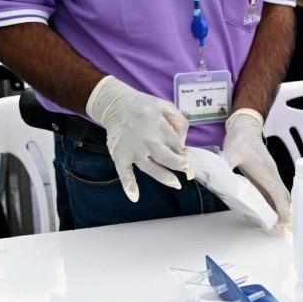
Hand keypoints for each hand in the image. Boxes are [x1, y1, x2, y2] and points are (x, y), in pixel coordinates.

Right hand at [86, 76, 191, 202]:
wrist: (115, 104)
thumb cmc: (144, 107)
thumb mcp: (166, 106)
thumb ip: (179, 122)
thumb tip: (183, 145)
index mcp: (157, 123)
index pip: (176, 143)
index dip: (184, 153)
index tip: (187, 158)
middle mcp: (145, 137)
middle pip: (166, 157)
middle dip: (179, 165)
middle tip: (186, 170)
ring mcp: (132, 149)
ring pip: (150, 167)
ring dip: (164, 177)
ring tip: (176, 185)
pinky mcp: (119, 155)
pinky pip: (123, 173)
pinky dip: (128, 185)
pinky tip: (135, 197)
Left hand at [222, 109, 291, 228]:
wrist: (246, 128)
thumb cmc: (240, 140)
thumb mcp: (231, 152)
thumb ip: (225, 165)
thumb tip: (219, 178)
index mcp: (265, 171)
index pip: (277, 192)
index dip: (282, 207)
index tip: (286, 220)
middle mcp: (271, 174)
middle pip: (282, 196)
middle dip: (284, 212)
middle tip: (281, 229)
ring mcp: (270, 175)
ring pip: (278, 194)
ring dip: (280, 208)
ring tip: (277, 225)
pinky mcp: (266, 175)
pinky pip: (272, 191)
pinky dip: (274, 202)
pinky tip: (270, 212)